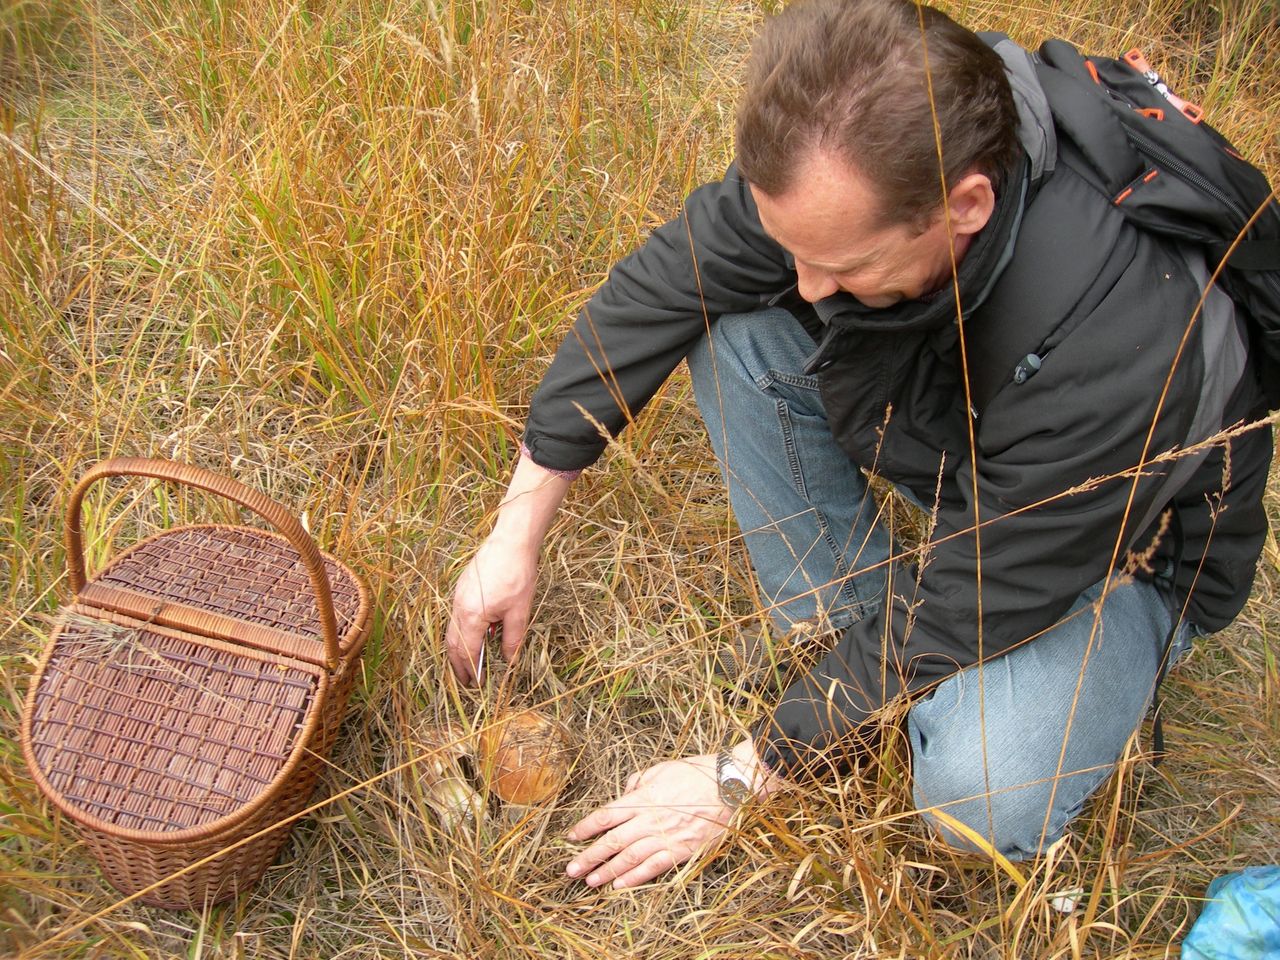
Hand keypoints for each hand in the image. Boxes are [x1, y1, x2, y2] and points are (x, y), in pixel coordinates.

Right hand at [444, 533, 538, 683]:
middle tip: (466, 682)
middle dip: (458, 665)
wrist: (511, 541)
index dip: (471, 671)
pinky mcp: (462, 587)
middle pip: (453, 643)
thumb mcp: (519, 611)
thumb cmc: (517, 574)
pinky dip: (463, 631)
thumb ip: (512, 639)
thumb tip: (509, 662)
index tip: (477, 685)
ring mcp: (458, 596)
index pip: (467, 652)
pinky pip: (457, 616)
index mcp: (472, 616)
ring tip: (469, 664)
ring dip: (459, 649)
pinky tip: (478, 635)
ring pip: (452, 630)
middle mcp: (459, 607)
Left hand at [565, 740, 779, 889]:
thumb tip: (624, 793)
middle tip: (571, 870)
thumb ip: (638, 781)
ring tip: (590, 882)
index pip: (606, 815)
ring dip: (607, 871)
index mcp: (643, 797)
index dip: (586, 827)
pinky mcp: (682, 851)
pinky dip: (635, 878)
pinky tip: (620, 886)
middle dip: (589, 856)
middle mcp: (650, 819)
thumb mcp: (662, 768)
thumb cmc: (697, 772)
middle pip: (612, 841)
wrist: (730, 786)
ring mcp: (666, 837)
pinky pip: (654, 868)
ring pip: (629, 858)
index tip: (571, 837)